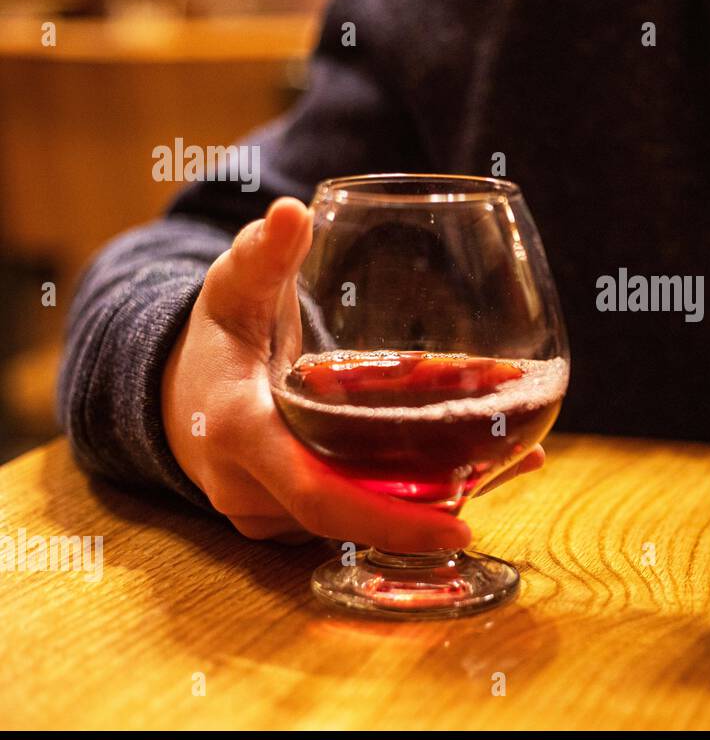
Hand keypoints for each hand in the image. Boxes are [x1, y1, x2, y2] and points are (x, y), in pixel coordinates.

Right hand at [161, 197, 544, 545]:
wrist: (170, 390)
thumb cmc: (214, 336)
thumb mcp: (235, 289)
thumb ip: (263, 253)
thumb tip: (290, 211)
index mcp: (241, 433)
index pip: (320, 497)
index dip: (389, 520)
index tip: (460, 528)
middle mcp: (249, 489)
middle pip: (350, 520)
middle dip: (426, 515)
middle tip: (510, 480)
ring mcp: (264, 515)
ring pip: (354, 522)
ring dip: (424, 502)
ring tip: (503, 460)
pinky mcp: (282, 522)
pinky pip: (346, 519)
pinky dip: (400, 503)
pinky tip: (462, 472)